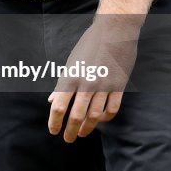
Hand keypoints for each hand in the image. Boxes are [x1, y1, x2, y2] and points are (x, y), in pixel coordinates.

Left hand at [47, 14, 140, 141]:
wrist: (114, 31)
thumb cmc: (89, 44)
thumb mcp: (71, 62)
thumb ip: (61, 83)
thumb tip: (51, 100)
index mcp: (71, 77)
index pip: (58, 106)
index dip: (54, 121)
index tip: (53, 131)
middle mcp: (86, 84)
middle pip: (76, 115)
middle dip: (71, 130)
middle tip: (68, 139)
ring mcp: (104, 86)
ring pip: (95, 115)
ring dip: (88, 127)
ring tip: (83, 134)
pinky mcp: (119, 86)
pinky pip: (112, 108)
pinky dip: (106, 118)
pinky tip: (100, 120)